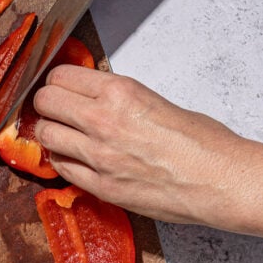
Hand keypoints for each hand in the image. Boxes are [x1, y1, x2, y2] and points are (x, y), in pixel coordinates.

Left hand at [33, 66, 262, 237]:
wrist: (218, 180)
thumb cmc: (199, 142)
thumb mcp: (152, 100)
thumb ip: (115, 99)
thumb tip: (92, 99)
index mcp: (118, 92)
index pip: (60, 76)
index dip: (56, 82)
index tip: (58, 87)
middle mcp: (102, 121)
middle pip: (44, 103)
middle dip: (45, 104)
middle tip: (53, 110)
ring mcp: (98, 156)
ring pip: (45, 136)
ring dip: (49, 133)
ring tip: (62, 135)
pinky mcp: (100, 186)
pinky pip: (61, 168)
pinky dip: (62, 161)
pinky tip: (74, 158)